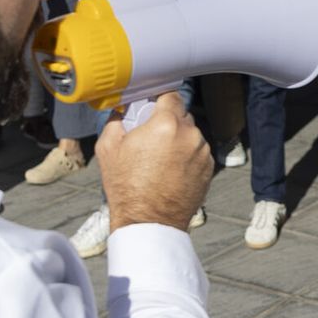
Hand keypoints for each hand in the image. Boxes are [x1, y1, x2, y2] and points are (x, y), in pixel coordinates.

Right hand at [96, 91, 213, 232]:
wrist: (149, 221)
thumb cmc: (126, 187)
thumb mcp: (108, 148)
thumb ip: (116, 120)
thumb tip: (123, 108)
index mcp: (166, 124)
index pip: (170, 95)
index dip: (159, 99)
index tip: (151, 107)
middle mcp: (190, 134)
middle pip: (181, 115)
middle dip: (167, 122)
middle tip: (151, 137)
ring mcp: (202, 152)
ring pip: (190, 134)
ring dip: (178, 140)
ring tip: (160, 159)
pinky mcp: (209, 167)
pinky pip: (197, 152)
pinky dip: (187, 156)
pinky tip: (171, 170)